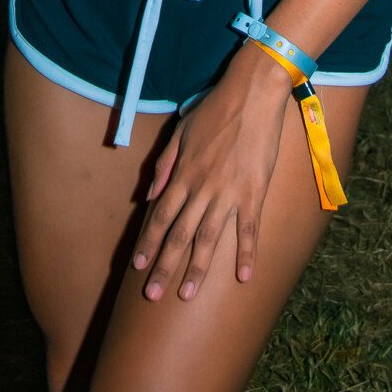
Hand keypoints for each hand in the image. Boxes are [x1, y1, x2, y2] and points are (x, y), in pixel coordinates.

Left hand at [130, 60, 290, 302]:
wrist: (251, 94)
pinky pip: (249, 229)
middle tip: (151, 296)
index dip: (148, 242)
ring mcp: (228, 192)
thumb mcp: (181, 131)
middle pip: (179, 234)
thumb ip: (164, 164)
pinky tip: (244, 278)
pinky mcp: (254, 192)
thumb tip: (149, 194)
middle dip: (163, 266)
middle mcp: (201, 188)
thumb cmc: (215, 109)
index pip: (160, 216)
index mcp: (183, 173)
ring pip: (208, 239)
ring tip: (186, 295)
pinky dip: (246, 254)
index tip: (137, 267)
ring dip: (196, 269)